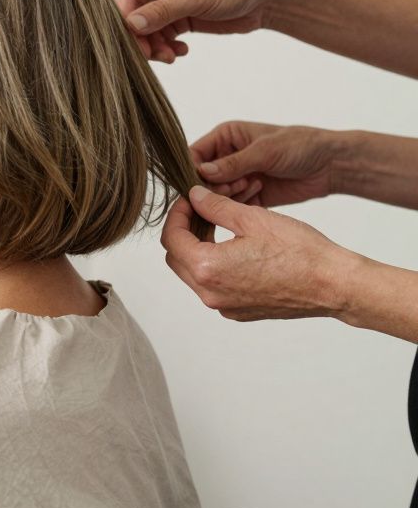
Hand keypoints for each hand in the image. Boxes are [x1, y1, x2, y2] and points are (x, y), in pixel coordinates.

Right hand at [115, 0, 276, 62]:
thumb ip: (161, 11)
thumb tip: (131, 23)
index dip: (127, 20)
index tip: (133, 42)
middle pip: (135, 16)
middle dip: (143, 38)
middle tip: (153, 56)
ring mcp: (168, 2)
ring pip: (147, 30)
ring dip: (156, 47)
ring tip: (171, 56)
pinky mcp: (179, 18)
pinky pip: (161, 37)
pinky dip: (167, 48)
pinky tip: (181, 51)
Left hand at [162, 186, 353, 321]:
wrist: (334, 285)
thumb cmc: (301, 251)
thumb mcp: (253, 218)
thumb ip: (215, 207)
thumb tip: (194, 196)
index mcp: (208, 269)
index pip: (171, 239)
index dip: (176, 215)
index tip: (188, 200)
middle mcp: (210, 294)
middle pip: (177, 258)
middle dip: (183, 231)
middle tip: (199, 210)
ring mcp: (224, 306)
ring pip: (193, 273)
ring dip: (197, 248)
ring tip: (216, 224)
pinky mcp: (238, 311)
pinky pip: (213, 286)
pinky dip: (213, 265)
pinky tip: (232, 246)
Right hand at [190, 121, 339, 207]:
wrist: (331, 165)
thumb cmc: (300, 146)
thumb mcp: (265, 151)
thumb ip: (233, 163)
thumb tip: (202, 173)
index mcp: (226, 137)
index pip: (195, 154)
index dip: (194, 169)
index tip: (201, 182)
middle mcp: (227, 157)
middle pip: (202, 177)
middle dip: (214, 185)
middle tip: (234, 186)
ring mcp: (237, 177)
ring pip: (216, 194)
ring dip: (230, 194)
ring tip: (253, 185)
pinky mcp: (249, 195)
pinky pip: (232, 205)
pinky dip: (241, 204)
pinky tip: (259, 192)